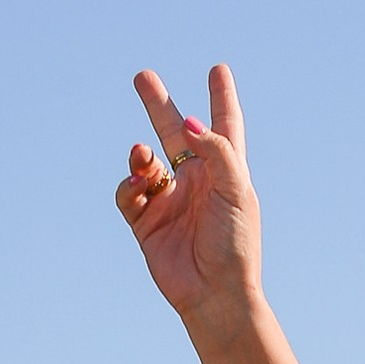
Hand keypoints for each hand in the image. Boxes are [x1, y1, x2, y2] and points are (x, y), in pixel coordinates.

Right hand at [115, 61, 260, 336]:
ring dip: (140, 154)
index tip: (218, 70)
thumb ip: (216, 150)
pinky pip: (128, 193)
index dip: (221, 98)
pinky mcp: (146, 222)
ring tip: (143, 157)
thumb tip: (189, 123)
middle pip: (174, 133)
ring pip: (146, 161)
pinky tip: (138, 186)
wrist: (215, 294)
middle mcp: (196, 182)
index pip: (223, 127)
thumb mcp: (236, 191)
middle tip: (142, 76)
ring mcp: (169, 201)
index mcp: (224, 173)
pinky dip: (128, 185)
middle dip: (159, 104)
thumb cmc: (235, 244)